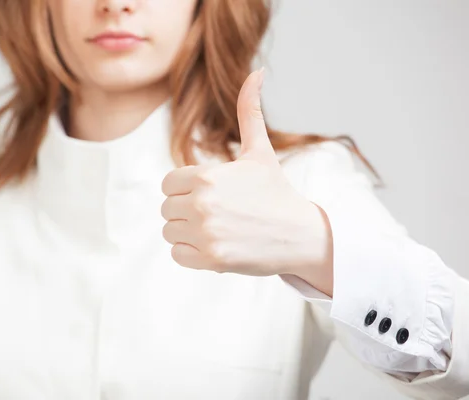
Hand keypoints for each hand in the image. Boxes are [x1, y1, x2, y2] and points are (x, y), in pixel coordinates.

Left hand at [160, 69, 332, 278]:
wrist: (301, 235)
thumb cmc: (276, 192)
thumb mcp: (260, 151)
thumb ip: (249, 112)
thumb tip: (255, 72)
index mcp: (206, 176)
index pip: (167, 184)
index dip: (185, 189)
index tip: (209, 194)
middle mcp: (202, 204)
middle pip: (167, 208)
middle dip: (186, 211)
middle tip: (217, 214)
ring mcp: (206, 233)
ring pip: (170, 231)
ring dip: (188, 232)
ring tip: (218, 229)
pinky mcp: (210, 259)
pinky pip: (177, 254)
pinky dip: (192, 253)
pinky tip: (216, 245)